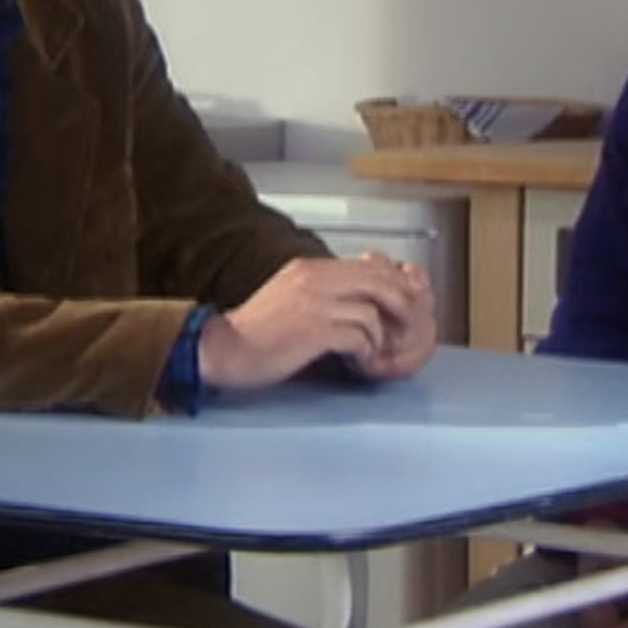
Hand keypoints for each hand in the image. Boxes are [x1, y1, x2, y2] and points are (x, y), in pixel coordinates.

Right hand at [199, 256, 420, 389]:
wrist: (223, 348)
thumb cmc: (254, 330)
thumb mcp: (288, 294)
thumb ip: (318, 289)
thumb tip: (353, 296)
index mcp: (308, 268)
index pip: (367, 264)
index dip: (392, 284)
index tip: (399, 304)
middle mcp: (313, 279)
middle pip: (379, 280)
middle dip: (400, 303)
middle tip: (404, 326)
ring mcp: (314, 304)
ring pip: (372, 311)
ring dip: (379, 337)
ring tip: (370, 353)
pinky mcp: (314, 331)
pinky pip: (359, 337)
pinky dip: (365, 353)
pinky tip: (357, 363)